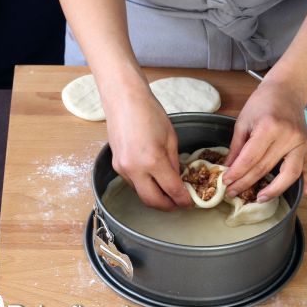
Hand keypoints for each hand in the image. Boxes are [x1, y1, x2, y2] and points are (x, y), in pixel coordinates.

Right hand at [102, 74, 191, 210]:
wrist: (123, 100)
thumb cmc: (150, 113)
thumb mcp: (171, 138)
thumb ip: (174, 163)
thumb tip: (178, 181)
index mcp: (152, 161)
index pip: (171, 190)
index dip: (183, 200)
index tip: (190, 202)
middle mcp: (134, 169)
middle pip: (152, 201)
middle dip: (168, 206)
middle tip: (179, 204)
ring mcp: (122, 169)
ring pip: (141, 194)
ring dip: (156, 197)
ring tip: (168, 192)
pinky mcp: (116, 166)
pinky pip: (133, 184)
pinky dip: (145, 186)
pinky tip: (154, 180)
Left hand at [223, 73, 306, 200]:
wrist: (287, 90)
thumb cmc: (262, 102)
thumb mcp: (243, 121)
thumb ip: (237, 146)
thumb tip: (228, 169)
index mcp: (269, 127)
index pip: (250, 158)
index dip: (237, 173)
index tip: (226, 182)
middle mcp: (287, 137)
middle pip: (265, 168)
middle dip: (247, 183)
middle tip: (233, 193)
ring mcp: (301, 143)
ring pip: (289, 174)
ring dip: (274, 190)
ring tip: (260, 198)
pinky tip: (304, 193)